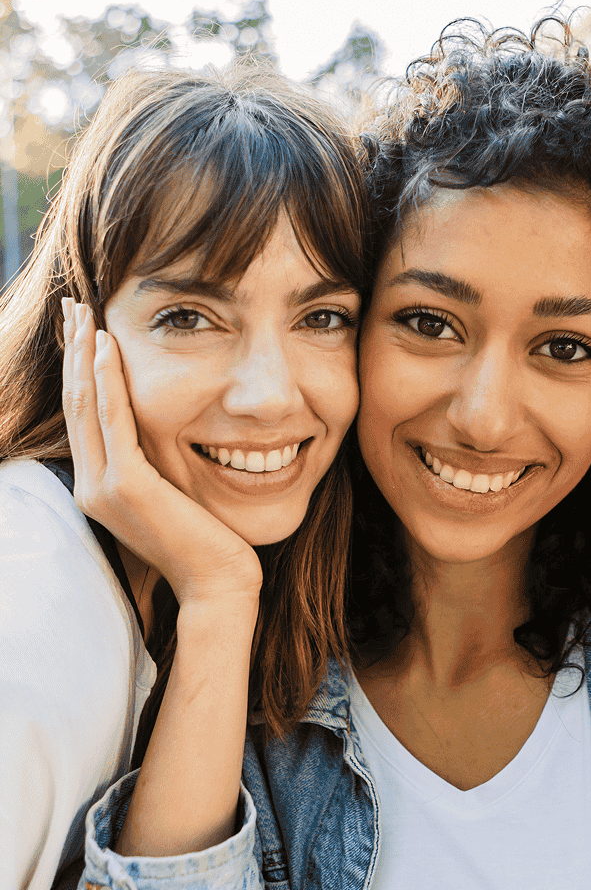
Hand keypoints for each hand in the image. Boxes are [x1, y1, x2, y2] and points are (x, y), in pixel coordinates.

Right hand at [62, 300, 262, 606]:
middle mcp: (93, 486)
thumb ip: (160, 466)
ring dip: (83, 354)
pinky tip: (106, 347)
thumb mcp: (177, 495)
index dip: (81, 369)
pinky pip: (114, 421)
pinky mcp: (127, 487)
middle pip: (76, 402)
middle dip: (73, 350)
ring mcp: (104, 487)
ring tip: (83, 312)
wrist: (219, 584)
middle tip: (73, 305)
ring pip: (86, 405)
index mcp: (102, 487)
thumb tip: (169, 433)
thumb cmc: (210, 542)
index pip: (85, 415)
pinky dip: (108, 380)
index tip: (84, 329)